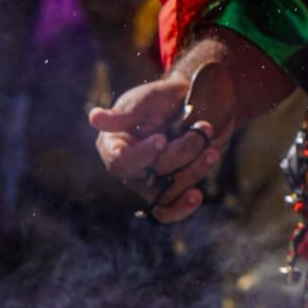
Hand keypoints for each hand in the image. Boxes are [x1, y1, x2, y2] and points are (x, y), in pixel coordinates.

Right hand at [88, 64, 237, 222]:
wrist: (196, 102)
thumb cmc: (164, 98)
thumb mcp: (146, 99)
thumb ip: (124, 113)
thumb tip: (93, 117)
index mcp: (114, 145)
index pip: (120, 162)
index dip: (141, 155)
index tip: (161, 138)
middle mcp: (129, 167)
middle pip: (149, 176)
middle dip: (181, 152)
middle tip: (205, 127)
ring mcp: (148, 181)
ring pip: (166, 191)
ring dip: (194, 170)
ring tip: (213, 150)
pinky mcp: (169, 188)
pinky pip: (169, 209)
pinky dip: (182, 207)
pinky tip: (196, 196)